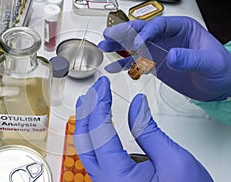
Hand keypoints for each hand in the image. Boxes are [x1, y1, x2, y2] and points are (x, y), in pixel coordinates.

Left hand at [74, 76, 212, 181]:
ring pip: (87, 148)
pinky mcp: (113, 181)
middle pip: (85, 140)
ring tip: (90, 102)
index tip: (103, 87)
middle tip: (94, 90)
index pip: (100, 131)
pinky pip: (96, 155)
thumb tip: (137, 104)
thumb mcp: (174, 161)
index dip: (99, 104)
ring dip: (87, 121)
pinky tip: (99, 124)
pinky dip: (95, 134)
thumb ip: (150, 131)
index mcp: (117, 178)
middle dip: (87, 110)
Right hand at [98, 16, 230, 100]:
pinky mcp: (155, 64)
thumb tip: (172, 55)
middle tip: (110, 34)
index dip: (146, 32)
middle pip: (142, 31)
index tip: (138, 43)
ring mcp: (159, 51)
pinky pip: (136, 62)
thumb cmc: (221, 69)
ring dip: (119, 45)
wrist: (219, 86)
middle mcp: (167, 37)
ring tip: (105, 46)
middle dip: (124, 32)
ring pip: (135, 45)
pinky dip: (124, 64)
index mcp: (182, 28)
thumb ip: (191, 58)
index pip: (159, 25)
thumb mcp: (210, 62)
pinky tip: (113, 66)